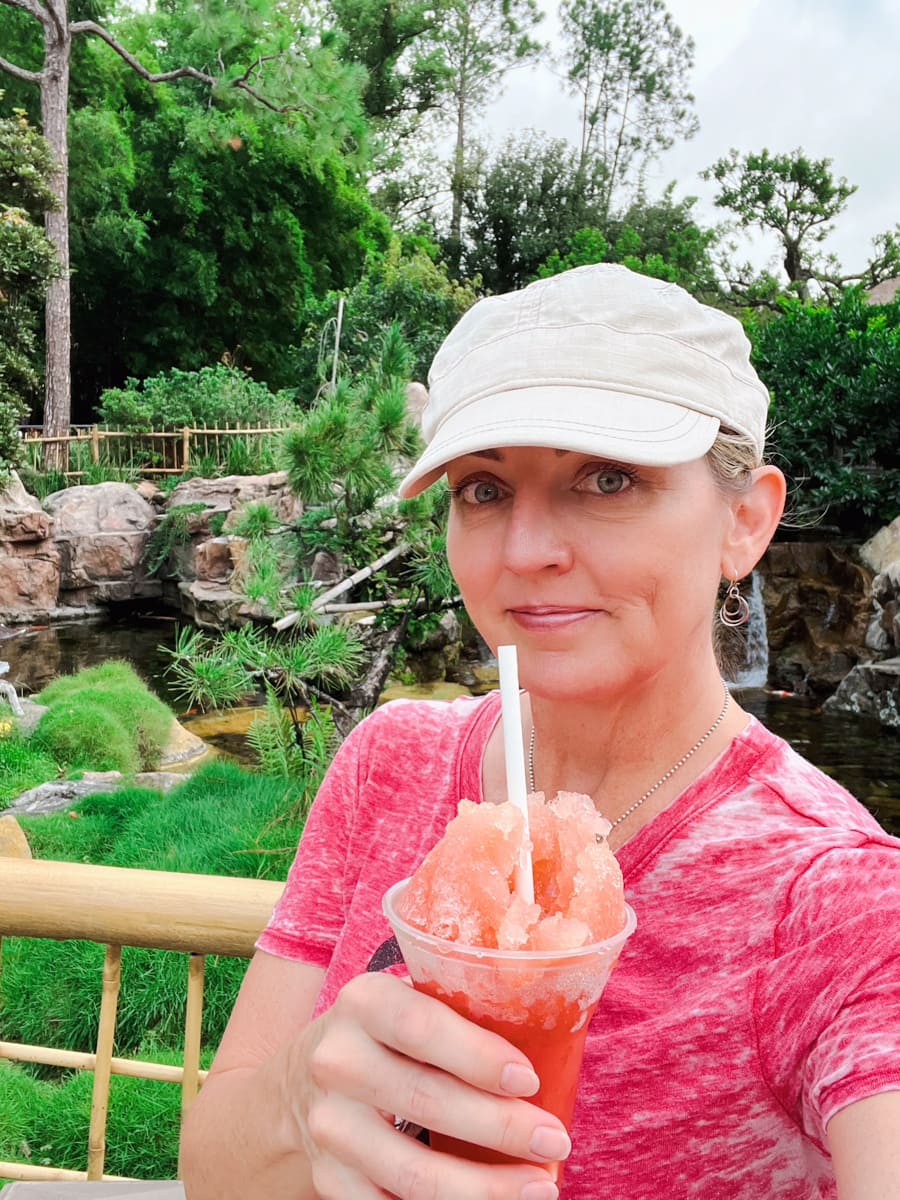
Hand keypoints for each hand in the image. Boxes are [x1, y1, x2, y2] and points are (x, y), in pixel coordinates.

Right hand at [288, 972, 568, 1199]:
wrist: (307, 1076)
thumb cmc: (389, 1034)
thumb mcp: (410, 1001)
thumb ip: (461, 1010)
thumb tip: (552, 1032)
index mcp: (363, 1001)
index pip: (421, 1026)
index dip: (477, 1056)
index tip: (529, 1080)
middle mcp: (337, 1061)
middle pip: (424, 1101)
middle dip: (500, 1127)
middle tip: (556, 1139)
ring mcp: (328, 1126)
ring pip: (412, 1171)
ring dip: (485, 1188)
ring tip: (541, 1187)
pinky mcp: (329, 1178)